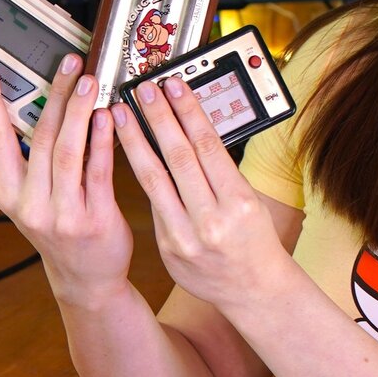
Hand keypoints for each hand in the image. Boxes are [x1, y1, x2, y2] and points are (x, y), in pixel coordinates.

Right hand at [0, 53, 133, 304]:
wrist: (86, 281)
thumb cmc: (62, 233)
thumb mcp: (34, 202)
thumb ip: (33, 163)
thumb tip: (44, 108)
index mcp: (9, 194)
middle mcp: (30, 204)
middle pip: (40, 136)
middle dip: (56, 94)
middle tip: (69, 63)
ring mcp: (61, 214)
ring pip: (67, 150)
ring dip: (79, 111)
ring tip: (90, 81)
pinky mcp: (93, 219)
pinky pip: (98, 171)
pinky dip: (102, 141)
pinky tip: (107, 117)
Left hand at [110, 74, 293, 309]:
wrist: (253, 291)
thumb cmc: (255, 240)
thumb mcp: (250, 200)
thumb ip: (221, 172)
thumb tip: (191, 129)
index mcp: (239, 201)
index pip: (208, 145)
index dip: (186, 111)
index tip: (172, 85)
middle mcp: (212, 219)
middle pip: (178, 157)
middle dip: (158, 118)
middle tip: (142, 89)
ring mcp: (186, 237)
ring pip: (154, 179)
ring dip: (135, 142)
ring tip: (122, 114)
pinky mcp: (168, 248)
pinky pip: (152, 204)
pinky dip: (139, 175)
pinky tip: (128, 152)